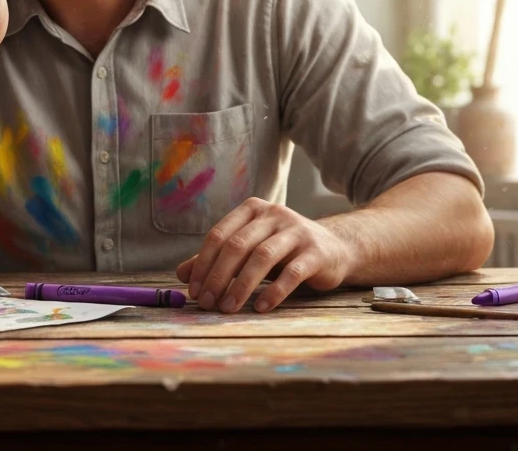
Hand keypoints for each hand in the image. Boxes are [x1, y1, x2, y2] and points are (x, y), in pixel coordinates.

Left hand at [175, 197, 352, 312]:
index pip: (219, 235)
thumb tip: (182, 274)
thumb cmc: (283, 250)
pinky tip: (261, 307)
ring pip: (262, 257)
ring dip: (242, 286)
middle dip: (218, 276)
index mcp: (252, 209)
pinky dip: (274, 291)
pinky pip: (291, 272)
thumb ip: (217, 259)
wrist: (334, 249)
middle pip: (237, 245)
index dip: (203, 264)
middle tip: (207, 303)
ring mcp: (297, 231)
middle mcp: (274, 214)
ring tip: (228, 308)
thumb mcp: (249, 249)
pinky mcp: (316, 252)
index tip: (194, 291)